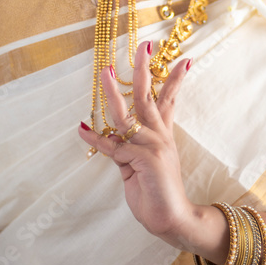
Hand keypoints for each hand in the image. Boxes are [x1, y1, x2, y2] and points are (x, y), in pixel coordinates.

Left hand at [78, 43, 197, 246]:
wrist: (173, 220)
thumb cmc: (156, 194)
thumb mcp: (139, 167)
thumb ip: (126, 150)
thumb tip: (108, 138)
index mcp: (163, 136)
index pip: (169, 100)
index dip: (174, 79)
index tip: (183, 58)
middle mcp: (160, 136)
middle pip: (149, 96)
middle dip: (145, 69)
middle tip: (144, 44)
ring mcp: (153, 146)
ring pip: (129, 114)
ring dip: (114, 93)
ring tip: (105, 73)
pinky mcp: (144, 160)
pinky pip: (114, 147)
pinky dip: (96, 139)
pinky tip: (82, 130)